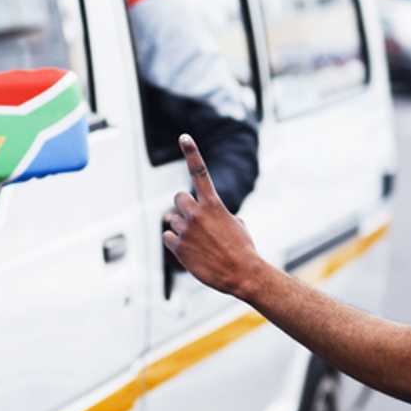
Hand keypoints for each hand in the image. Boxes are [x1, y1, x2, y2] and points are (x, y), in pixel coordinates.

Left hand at [163, 134, 261, 296]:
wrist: (242, 274)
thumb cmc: (243, 249)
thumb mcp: (237, 225)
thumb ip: (219, 214)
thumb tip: (209, 217)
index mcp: (214, 204)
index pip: (200, 172)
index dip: (191, 152)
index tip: (184, 137)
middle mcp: (197, 213)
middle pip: (178, 198)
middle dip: (184, 207)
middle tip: (194, 220)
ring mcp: (186, 230)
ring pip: (171, 219)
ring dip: (180, 226)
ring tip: (197, 241)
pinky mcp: (178, 247)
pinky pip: (168, 237)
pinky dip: (175, 242)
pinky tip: (190, 250)